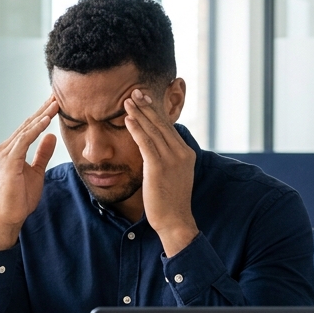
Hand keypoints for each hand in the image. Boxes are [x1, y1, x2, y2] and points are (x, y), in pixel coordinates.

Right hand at [0, 97, 58, 250]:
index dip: (43, 114)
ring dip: (42, 115)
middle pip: (28, 123)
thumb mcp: (36, 171)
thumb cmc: (19, 198)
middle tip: (58, 94)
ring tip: (55, 103)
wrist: (9, 216)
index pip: (30, 127)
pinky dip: (35, 129)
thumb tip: (51, 136)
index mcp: (13, 150)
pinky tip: (46, 120)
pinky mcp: (9, 160)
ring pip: (26, 129)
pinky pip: (24, 140)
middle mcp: (7, 148)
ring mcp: (6, 153)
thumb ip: (42, 153)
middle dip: (44, 109)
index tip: (57, 102)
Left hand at [123, 88, 199, 256]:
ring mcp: (171, 159)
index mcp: (186, 153)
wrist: (175, 221)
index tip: (145, 98)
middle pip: (161, 124)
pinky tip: (128, 119)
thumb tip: (155, 148)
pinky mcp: (159, 167)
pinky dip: (137, 129)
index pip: (168, 127)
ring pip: (153, 130)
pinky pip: (146, 143)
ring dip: (139, 113)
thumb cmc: (170, 201)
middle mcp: (181, 153)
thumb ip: (168, 159)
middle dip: (147, 106)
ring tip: (127, 100)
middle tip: (135, 91)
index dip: (155, 111)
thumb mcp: (173, 175)